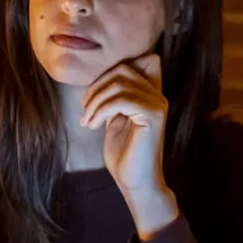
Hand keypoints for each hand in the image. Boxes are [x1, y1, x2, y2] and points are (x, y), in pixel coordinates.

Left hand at [80, 53, 178, 238]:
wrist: (134, 182)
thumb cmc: (124, 154)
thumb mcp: (114, 120)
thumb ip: (114, 99)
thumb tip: (100, 80)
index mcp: (149, 94)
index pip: (137, 61)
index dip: (110, 71)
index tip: (93, 96)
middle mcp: (157, 95)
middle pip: (122, 68)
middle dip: (97, 86)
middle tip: (85, 109)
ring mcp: (157, 104)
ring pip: (119, 83)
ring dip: (95, 101)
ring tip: (87, 120)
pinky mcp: (152, 115)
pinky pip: (120, 100)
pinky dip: (101, 110)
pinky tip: (93, 125)